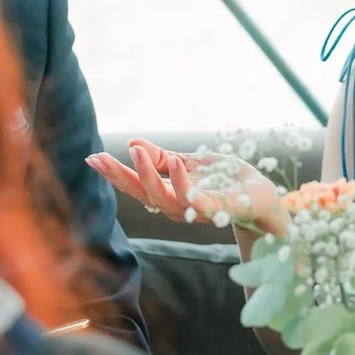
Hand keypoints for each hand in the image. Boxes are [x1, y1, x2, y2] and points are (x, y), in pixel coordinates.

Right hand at [88, 141, 288, 237]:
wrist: (263, 196)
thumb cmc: (225, 179)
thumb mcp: (190, 162)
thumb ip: (163, 158)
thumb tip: (132, 143)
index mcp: (169, 193)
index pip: (135, 185)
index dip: (113, 173)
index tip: (91, 158)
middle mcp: (177, 206)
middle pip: (141, 195)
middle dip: (120, 176)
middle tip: (101, 157)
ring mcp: (196, 211)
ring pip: (163, 200)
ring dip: (149, 176)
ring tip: (138, 152)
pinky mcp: (218, 210)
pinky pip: (195, 201)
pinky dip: (183, 183)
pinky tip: (176, 164)